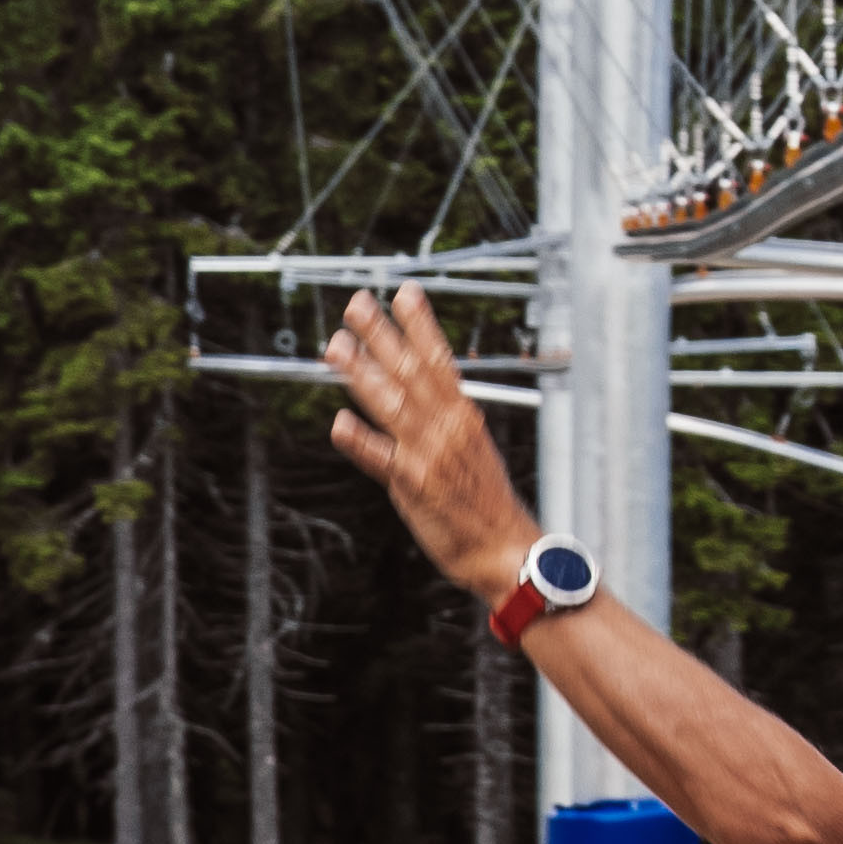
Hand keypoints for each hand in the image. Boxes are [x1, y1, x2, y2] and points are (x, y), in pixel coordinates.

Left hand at [324, 288, 533, 596]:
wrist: (506, 550)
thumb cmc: (486, 503)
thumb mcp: (472, 449)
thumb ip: (444, 420)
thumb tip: (427, 391)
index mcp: (463, 416)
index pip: (440, 360)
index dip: (420, 325)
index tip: (404, 293)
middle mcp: (446, 428)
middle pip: (410, 372)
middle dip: (381, 336)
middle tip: (356, 304)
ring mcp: (428, 455)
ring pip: (392, 405)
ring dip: (363, 374)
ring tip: (336, 346)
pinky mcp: (413, 487)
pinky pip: (382, 461)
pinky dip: (362, 441)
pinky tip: (339, 422)